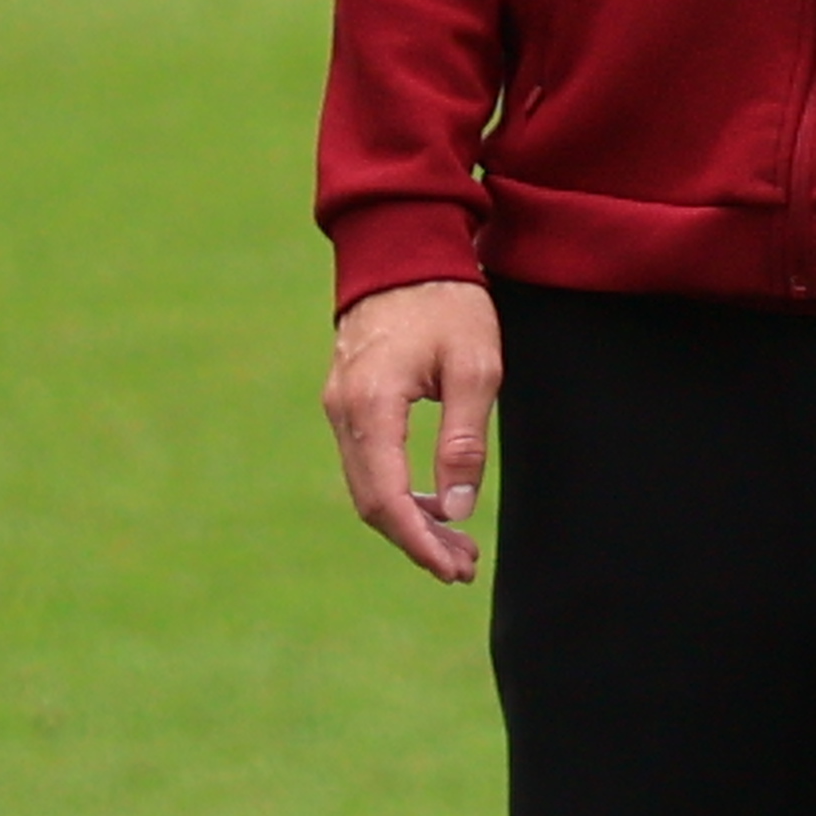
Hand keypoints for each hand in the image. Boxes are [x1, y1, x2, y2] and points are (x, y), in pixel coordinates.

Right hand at [327, 278, 504, 580]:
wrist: (405, 247)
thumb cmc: (448, 302)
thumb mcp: (475, 367)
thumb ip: (464, 440)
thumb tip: (457, 509)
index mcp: (372, 405)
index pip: (387, 498)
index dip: (418, 542)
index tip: (452, 569)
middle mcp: (343, 411)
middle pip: (371, 502)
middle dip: (416, 542)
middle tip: (463, 567)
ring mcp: (339, 406)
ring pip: (367, 485)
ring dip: (408, 521)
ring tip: (456, 546)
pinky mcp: (347, 401)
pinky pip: (366, 462)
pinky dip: (397, 492)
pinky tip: (433, 504)